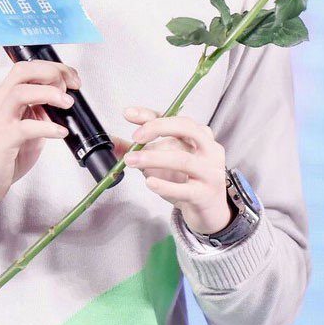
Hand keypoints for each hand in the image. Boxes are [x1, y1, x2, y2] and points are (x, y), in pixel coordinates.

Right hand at [0, 60, 80, 211]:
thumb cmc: (2, 154)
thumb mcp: (24, 126)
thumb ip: (39, 112)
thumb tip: (64, 102)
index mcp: (5, 97)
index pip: (27, 68)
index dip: (53, 68)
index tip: (73, 78)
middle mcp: (0, 104)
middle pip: (22, 71)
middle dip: (51, 72)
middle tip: (70, 86)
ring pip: (20, 93)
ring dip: (49, 93)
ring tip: (68, 103)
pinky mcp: (2, 141)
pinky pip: (25, 128)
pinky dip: (48, 126)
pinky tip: (61, 132)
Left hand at [118, 106, 233, 234]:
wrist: (210, 210)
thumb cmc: (187, 180)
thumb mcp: (164, 160)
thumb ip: (141, 150)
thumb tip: (114, 144)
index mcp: (199, 135)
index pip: (174, 117)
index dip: (149, 115)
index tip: (128, 114)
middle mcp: (208, 149)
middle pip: (186, 128)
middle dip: (158, 128)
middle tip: (135, 137)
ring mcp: (210, 171)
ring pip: (183, 160)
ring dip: (153, 158)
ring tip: (131, 161)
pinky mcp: (205, 194)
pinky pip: (185, 189)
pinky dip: (165, 186)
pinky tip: (150, 183)